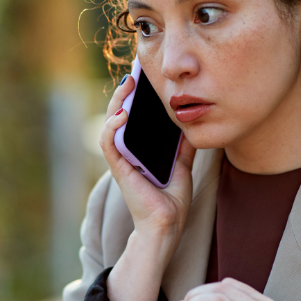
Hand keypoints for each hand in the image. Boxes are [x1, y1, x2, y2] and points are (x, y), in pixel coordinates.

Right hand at [100, 75, 195, 257]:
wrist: (167, 226)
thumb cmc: (171, 200)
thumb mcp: (182, 165)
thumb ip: (183, 146)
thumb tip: (191, 123)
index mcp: (139, 150)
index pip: (133, 118)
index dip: (134, 97)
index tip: (143, 77)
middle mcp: (127, 152)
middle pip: (119, 115)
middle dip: (124, 93)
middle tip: (134, 74)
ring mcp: (121, 160)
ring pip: (110, 124)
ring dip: (116, 102)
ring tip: (127, 84)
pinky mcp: (119, 169)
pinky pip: (109, 144)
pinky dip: (112, 127)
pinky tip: (122, 114)